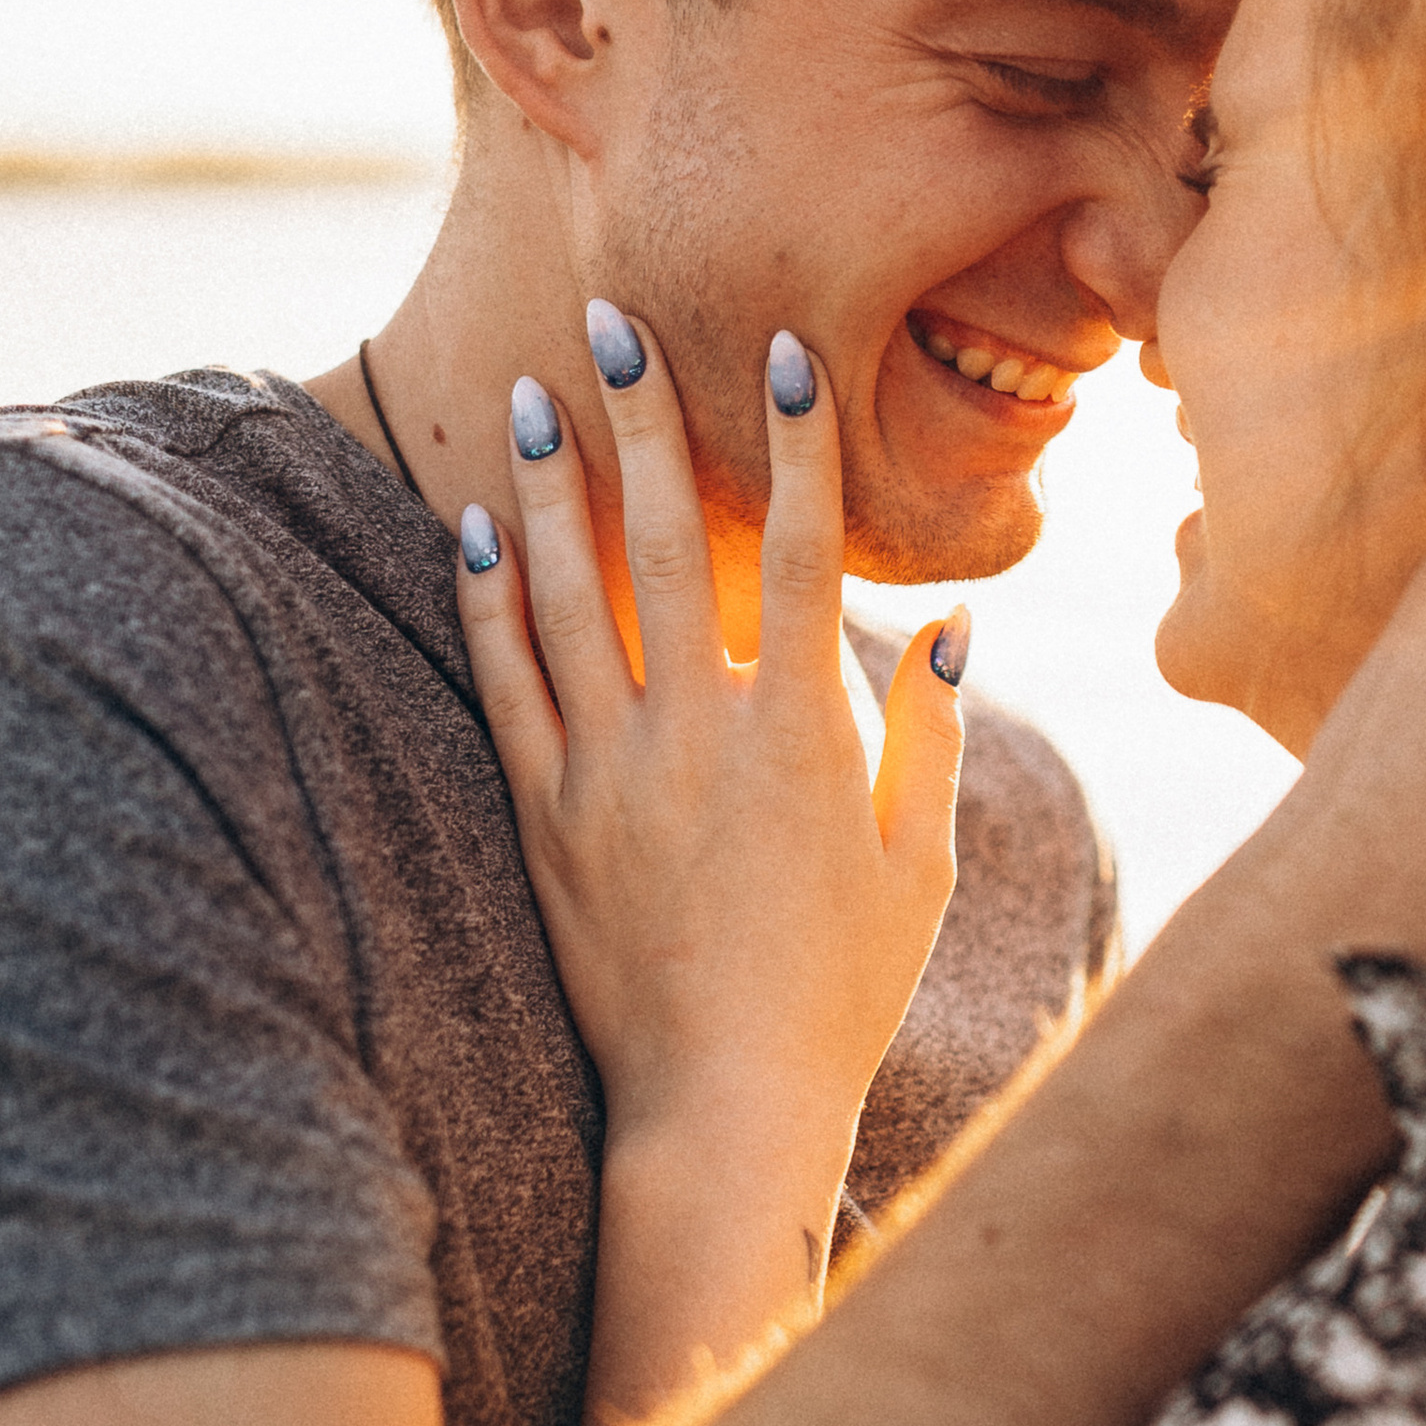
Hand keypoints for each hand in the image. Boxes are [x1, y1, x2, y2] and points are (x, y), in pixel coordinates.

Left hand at [455, 307, 964, 1412]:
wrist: (724, 1102)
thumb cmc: (843, 989)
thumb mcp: (921, 862)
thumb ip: (931, 733)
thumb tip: (953, 623)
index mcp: (804, 732)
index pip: (804, 551)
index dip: (796, 444)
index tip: (783, 352)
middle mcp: (700, 731)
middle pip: (669, 540)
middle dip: (645, 420)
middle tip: (615, 323)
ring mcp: (610, 772)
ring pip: (568, 596)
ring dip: (549, 487)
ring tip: (534, 398)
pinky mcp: (545, 819)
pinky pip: (506, 686)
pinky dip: (485, 600)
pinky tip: (473, 529)